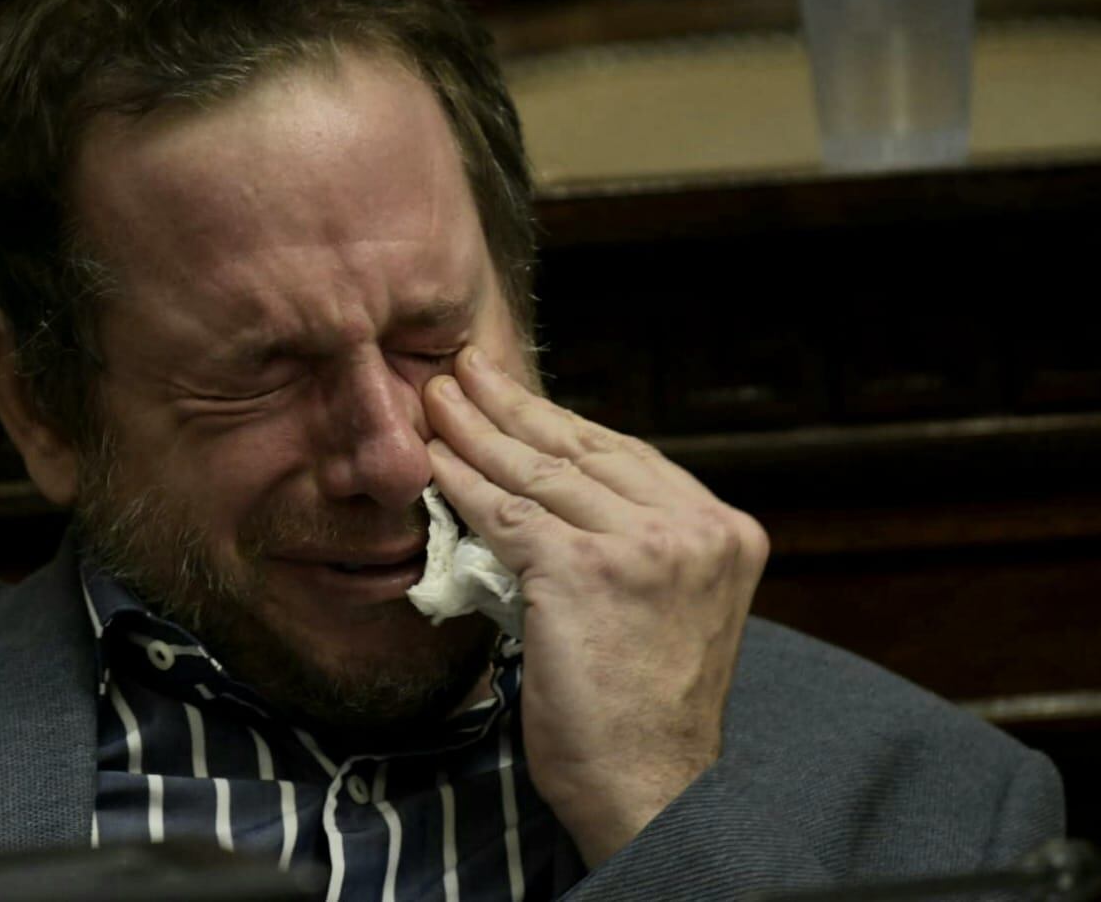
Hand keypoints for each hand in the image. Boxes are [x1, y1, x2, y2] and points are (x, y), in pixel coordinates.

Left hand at [424, 345, 768, 867]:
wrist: (649, 788)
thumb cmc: (644, 711)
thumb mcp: (664, 606)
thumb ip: (631, 542)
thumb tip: (546, 486)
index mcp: (724, 531)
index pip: (626, 456)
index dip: (560, 420)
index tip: (515, 394)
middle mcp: (695, 528)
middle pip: (584, 449)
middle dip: (513, 406)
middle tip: (463, 370)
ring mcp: (645, 546)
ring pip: (540, 473)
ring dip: (477, 432)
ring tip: (436, 401)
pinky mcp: (587, 571)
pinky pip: (507, 514)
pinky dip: (463, 485)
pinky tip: (434, 462)